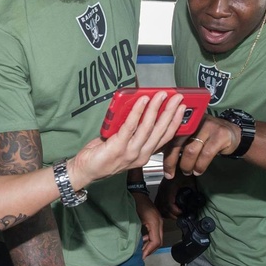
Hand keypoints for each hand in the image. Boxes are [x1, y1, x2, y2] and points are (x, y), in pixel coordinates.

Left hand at [69, 91, 185, 185]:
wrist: (84, 170)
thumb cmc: (102, 156)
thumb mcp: (123, 144)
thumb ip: (132, 131)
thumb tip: (139, 109)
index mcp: (144, 155)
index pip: (165, 137)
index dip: (175, 122)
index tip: (181, 109)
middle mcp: (140, 155)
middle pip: (160, 131)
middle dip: (170, 112)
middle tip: (176, 97)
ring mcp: (130, 153)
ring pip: (148, 127)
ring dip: (155, 109)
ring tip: (160, 96)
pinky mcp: (118, 147)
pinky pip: (130, 126)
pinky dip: (137, 112)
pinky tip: (142, 101)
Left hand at [133, 193, 162, 256]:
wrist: (137, 192)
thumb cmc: (134, 204)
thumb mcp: (133, 219)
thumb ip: (136, 232)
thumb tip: (135, 245)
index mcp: (154, 223)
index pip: (155, 241)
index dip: (148, 250)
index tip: (141, 256)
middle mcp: (159, 223)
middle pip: (159, 241)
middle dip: (150, 249)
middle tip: (141, 255)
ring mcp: (158, 221)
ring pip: (158, 238)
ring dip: (150, 245)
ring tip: (141, 250)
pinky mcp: (156, 220)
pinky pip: (155, 233)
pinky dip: (150, 239)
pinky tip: (142, 241)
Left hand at [162, 115, 240, 178]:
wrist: (233, 133)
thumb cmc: (208, 136)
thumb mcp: (191, 135)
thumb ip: (177, 140)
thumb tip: (157, 151)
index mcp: (185, 119)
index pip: (168, 135)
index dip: (161, 151)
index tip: (158, 164)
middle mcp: (195, 120)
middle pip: (177, 142)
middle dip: (171, 161)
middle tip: (169, 174)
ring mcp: (208, 126)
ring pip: (191, 150)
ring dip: (187, 165)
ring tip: (188, 171)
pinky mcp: (220, 134)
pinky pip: (206, 154)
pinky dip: (200, 165)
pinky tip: (199, 170)